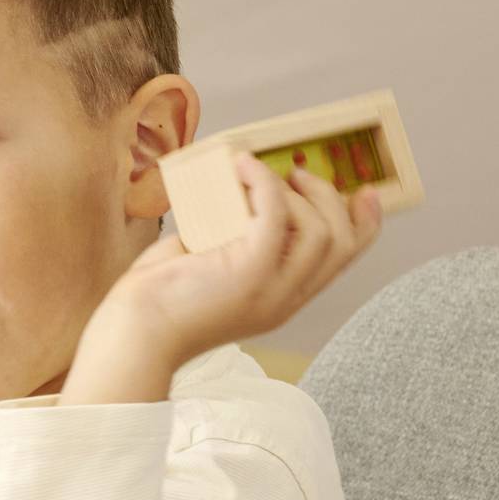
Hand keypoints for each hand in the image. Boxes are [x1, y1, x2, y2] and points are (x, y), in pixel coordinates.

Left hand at [63, 156, 382, 404]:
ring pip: (321, 231)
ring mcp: (272, 289)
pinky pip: (276, 214)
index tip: (363, 191)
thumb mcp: (209, 264)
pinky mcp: (249, 273)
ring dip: (299, 191)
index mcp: (283, 297)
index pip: (344, 260)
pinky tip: (239, 166)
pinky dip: (263, 182)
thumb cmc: (159, 299)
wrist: (135, 332)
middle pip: (342, 243)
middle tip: (299, 175)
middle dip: (331, 198)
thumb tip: (234, 192)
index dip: (364, 222)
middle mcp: (286, 298)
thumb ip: (232, 238)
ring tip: (262, 172)